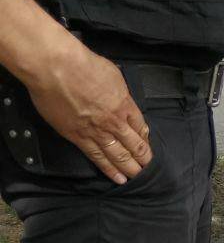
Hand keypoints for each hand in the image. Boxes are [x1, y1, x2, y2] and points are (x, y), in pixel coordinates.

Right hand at [25, 39, 151, 183]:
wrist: (56, 68)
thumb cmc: (82, 64)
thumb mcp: (113, 74)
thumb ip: (120, 92)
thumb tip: (122, 100)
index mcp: (124, 104)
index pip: (141, 126)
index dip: (145, 139)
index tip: (147, 145)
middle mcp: (114, 121)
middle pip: (134, 145)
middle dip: (143, 159)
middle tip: (148, 168)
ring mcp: (96, 132)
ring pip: (119, 155)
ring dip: (130, 168)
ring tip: (137, 177)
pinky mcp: (78, 138)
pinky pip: (98, 158)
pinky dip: (109, 169)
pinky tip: (118, 178)